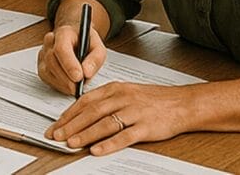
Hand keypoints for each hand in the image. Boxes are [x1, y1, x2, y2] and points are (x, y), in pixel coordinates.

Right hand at [37, 22, 106, 94]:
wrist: (74, 39)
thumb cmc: (85, 42)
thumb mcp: (98, 47)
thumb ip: (96, 58)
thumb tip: (87, 73)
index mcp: (64, 33)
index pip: (61, 49)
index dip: (69, 64)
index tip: (79, 77)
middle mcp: (49, 41)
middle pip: (52, 61)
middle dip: (66, 77)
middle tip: (79, 86)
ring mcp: (43, 53)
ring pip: (46, 71)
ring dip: (62, 83)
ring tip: (76, 86)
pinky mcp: (41, 65)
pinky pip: (46, 78)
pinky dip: (58, 85)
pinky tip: (68, 86)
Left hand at [45, 82, 194, 154]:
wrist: (183, 103)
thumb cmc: (153, 99)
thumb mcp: (126, 92)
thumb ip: (105, 100)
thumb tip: (82, 112)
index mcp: (114, 88)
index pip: (85, 101)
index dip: (69, 114)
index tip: (56, 124)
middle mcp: (122, 98)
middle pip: (91, 112)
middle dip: (71, 125)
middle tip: (56, 136)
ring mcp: (134, 112)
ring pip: (104, 124)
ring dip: (85, 134)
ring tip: (71, 143)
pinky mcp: (146, 127)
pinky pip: (124, 136)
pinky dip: (109, 144)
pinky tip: (97, 150)